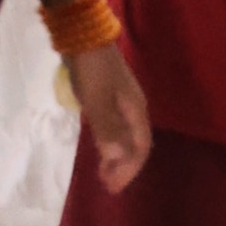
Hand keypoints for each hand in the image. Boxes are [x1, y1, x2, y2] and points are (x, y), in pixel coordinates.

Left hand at [70, 42, 151, 192]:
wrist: (85, 37)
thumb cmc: (92, 71)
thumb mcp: (97, 101)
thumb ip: (108, 129)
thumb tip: (118, 157)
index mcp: (135, 110)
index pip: (140, 147)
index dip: (129, 169)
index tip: (113, 187)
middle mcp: (134, 108)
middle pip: (135, 144)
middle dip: (124, 166)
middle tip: (107, 185)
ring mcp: (122, 101)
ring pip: (126, 136)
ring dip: (117, 156)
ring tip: (104, 172)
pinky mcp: (109, 97)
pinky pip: (116, 127)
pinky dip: (110, 142)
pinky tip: (100, 147)